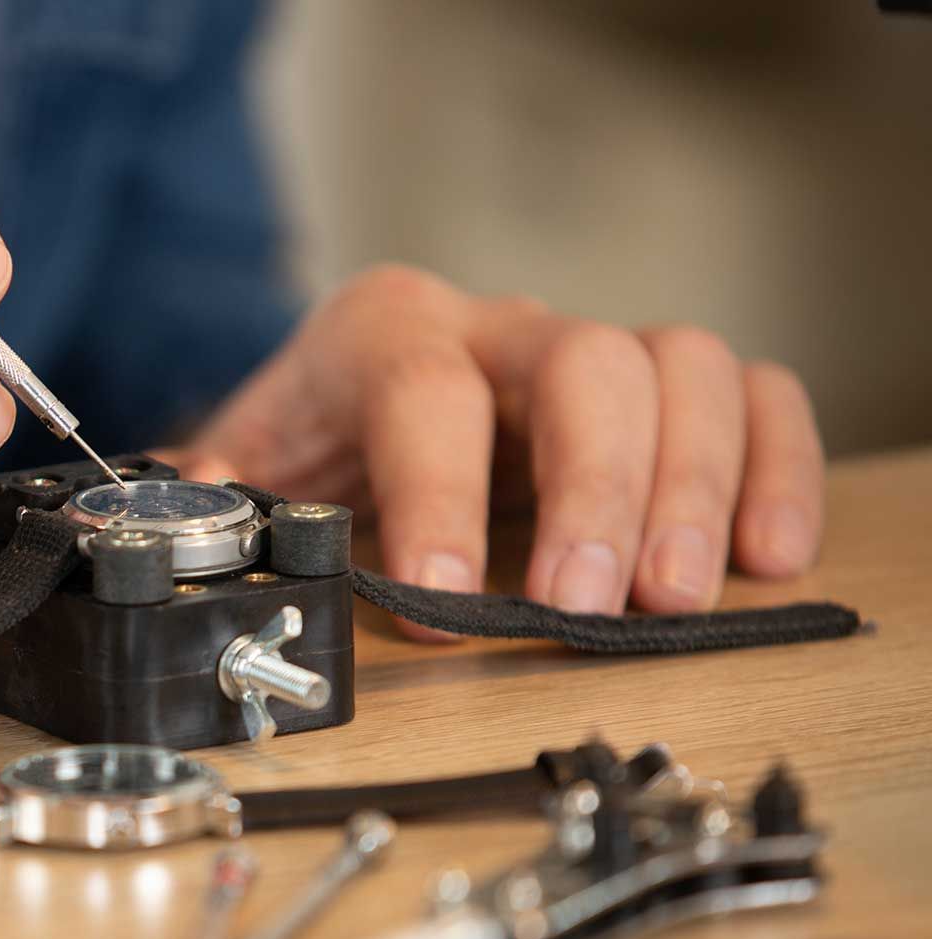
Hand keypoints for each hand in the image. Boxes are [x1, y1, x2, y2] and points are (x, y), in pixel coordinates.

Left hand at [178, 265, 823, 631]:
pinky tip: (767, 556)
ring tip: (676, 596)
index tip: (440, 602)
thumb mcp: (246, 469)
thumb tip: (172, 564)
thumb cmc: (311, 443)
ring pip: (680, 369)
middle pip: (583, 365)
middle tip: (591, 604)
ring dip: (693, 486)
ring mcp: (589, 350)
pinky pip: (750, 395)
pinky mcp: (661, 390)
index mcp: (383, 334)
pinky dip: (774, 468)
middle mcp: (496, 327)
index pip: (422, 394)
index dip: (438, 495)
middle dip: (595, 489)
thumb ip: (216, 508)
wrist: (357, 400)